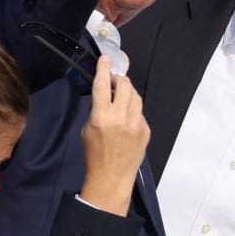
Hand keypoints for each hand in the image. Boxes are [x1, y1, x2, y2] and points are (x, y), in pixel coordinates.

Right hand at [78, 56, 149, 215]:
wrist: (112, 177)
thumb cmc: (94, 154)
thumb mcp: (88, 129)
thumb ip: (97, 110)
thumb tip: (106, 96)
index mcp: (102, 116)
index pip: (102, 85)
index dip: (103, 69)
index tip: (105, 58)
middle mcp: (121, 117)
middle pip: (124, 85)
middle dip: (118, 80)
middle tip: (113, 82)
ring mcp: (136, 123)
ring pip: (135, 96)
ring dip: (127, 92)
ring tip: (120, 97)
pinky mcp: (146, 130)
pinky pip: (140, 112)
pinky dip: (133, 110)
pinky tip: (127, 119)